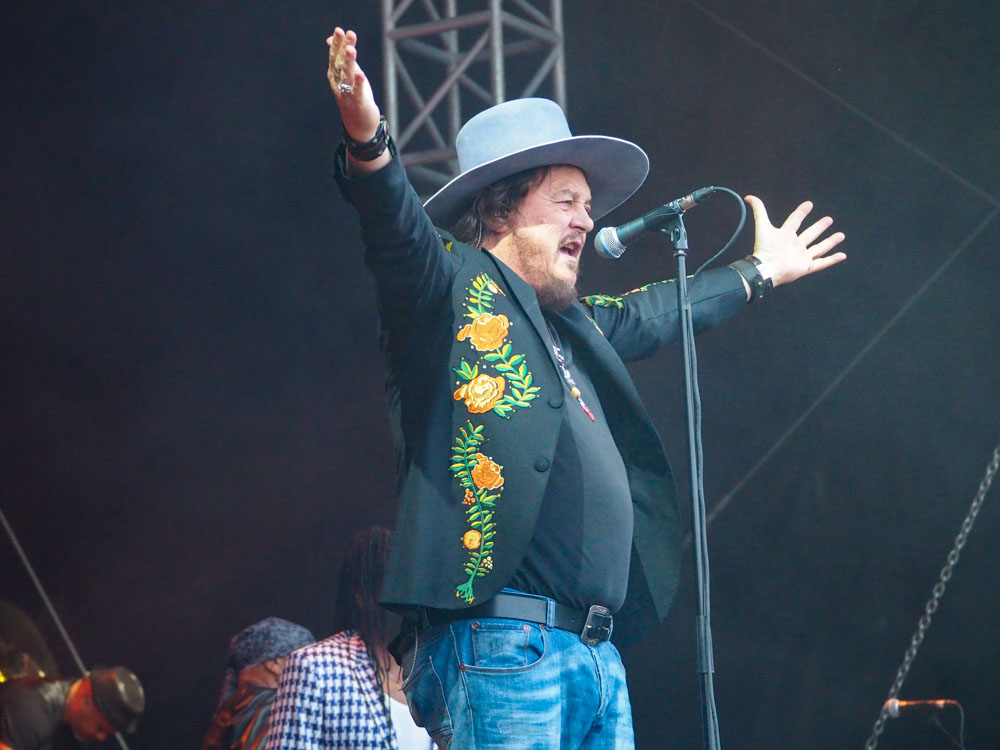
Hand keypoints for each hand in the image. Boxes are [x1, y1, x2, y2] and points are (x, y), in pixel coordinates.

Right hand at [327, 27, 382, 145]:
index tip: (339, 30)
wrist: (358, 125)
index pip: (336, 56)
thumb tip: (330, 38)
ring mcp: (347, 93)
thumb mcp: (347, 74)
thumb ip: (342, 57)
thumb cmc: (353, 96)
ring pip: (347, 76)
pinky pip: (357, 92)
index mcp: (336, 75)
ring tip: (351, 49)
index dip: (337, 43)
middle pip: (340, 63)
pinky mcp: (358, 103)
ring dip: (349, 62)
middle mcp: (338, 83)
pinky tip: (360, 74)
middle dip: (342, 48)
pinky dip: (358, 83)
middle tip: (344, 33)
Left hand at [746, 195, 845, 286]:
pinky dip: (832, 260)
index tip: (809, 204)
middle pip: (810, 234)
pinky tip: (842, 255)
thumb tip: (749, 197)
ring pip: (819, 248)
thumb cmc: (765, 248)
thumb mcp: (763, 226)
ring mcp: (801, 257)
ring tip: (841, 235)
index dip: (801, 212)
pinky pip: (822, 263)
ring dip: (830, 242)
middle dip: (819, 227)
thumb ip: (759, 210)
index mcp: (786, 235)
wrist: (767, 267)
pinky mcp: (806, 267)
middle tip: (829, 219)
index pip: (795, 221)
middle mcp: (795, 245)